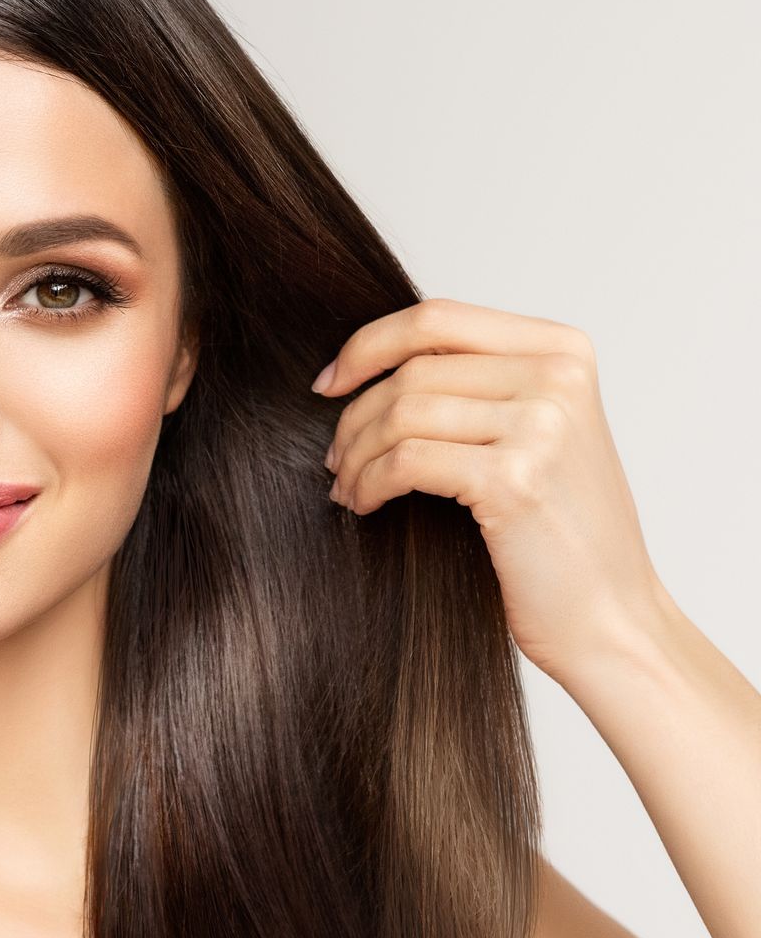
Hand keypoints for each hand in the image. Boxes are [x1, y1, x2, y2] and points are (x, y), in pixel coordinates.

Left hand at [313, 297, 672, 684]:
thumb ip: (477, 385)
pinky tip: (362, 505)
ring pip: (401, 413)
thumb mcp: (534, 434)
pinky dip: (368, 484)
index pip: (438, 318)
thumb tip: (371, 365)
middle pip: (412, 370)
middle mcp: (557, 376)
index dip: (367, 346)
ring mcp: (540, 425)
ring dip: (356, 454)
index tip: (328, 384)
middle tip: (334, 460)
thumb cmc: (559, 533)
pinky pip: (404, 461)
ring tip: (346, 486)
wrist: (610, 619)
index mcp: (563, 350)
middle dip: (355, 416)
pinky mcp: (514, 478)